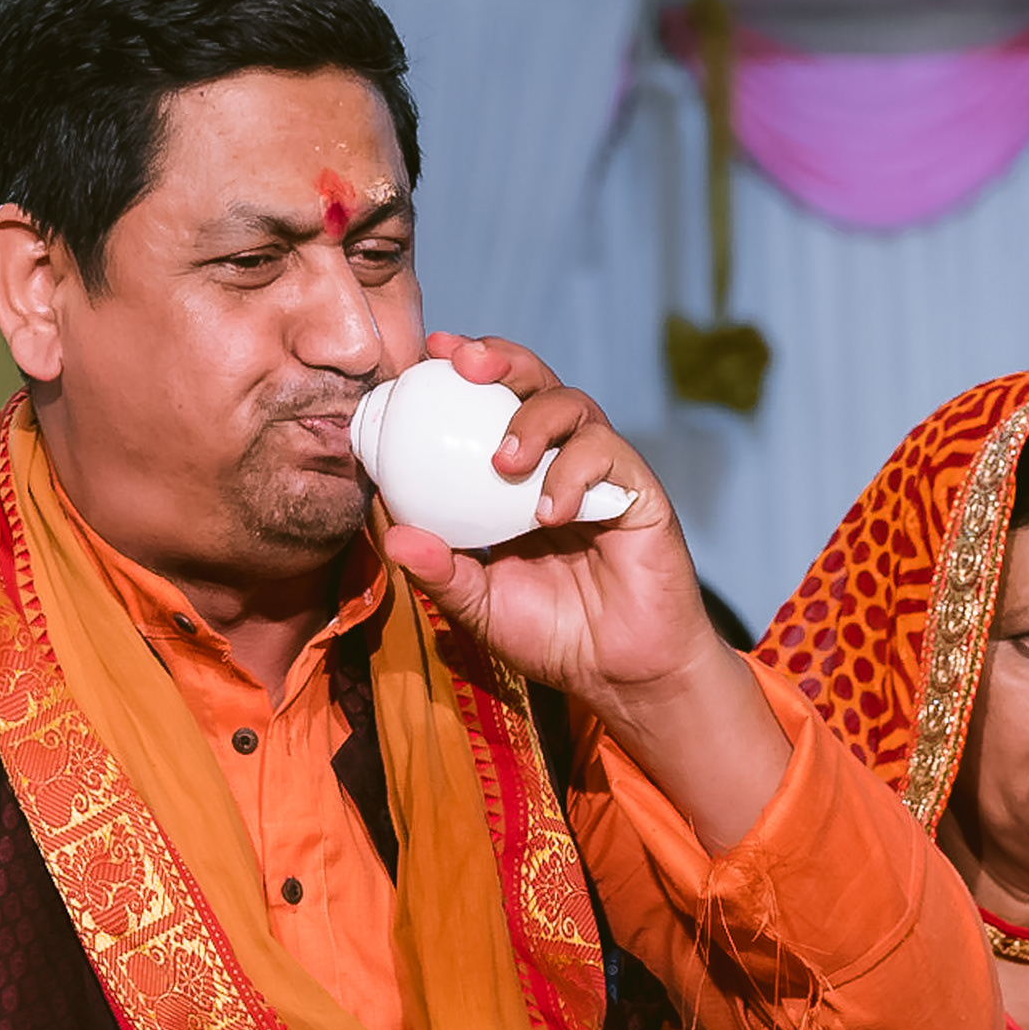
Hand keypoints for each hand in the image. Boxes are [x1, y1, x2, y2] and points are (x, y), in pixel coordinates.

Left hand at [380, 335, 790, 852]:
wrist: (619, 674)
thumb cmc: (552, 634)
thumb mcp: (478, 603)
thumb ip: (439, 570)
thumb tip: (390, 536)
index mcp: (517, 477)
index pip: (489, 403)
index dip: (463, 371)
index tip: (426, 355)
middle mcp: (560, 460)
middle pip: (534, 381)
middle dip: (500, 358)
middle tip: (463, 365)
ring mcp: (602, 472)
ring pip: (574, 405)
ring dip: (533, 421)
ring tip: (503, 462)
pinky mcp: (638, 492)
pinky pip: (609, 457)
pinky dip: (572, 474)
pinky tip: (550, 512)